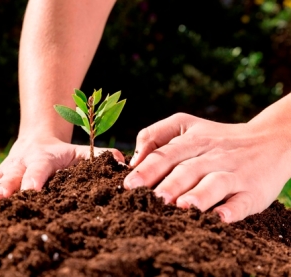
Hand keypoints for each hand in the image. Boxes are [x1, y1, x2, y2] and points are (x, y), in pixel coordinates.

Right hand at [0, 136, 123, 204]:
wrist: (37, 139)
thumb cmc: (63, 152)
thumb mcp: (82, 151)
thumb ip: (102, 155)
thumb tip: (124, 164)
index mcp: (46, 158)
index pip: (41, 168)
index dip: (36, 179)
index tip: (32, 192)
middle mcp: (23, 162)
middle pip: (12, 175)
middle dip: (5, 188)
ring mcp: (7, 169)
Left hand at [124, 112, 290, 222]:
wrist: (269, 140)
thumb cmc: (216, 137)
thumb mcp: (186, 125)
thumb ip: (156, 134)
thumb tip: (134, 158)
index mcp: (192, 141)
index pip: (166, 154)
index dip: (147, 169)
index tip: (128, 185)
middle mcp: (212, 156)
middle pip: (187, 169)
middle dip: (168, 184)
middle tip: (151, 199)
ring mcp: (233, 173)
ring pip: (215, 183)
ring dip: (199, 195)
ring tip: (183, 206)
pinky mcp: (252, 191)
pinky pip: (243, 201)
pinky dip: (233, 209)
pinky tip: (221, 217)